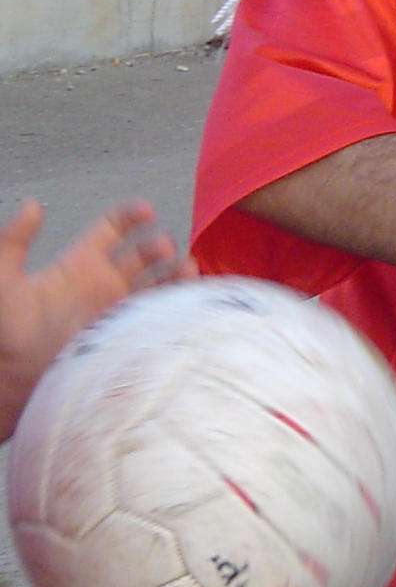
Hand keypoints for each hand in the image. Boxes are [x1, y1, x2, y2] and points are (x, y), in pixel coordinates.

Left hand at [0, 200, 187, 440]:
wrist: (14, 380)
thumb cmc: (4, 332)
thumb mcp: (3, 279)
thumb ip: (15, 240)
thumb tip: (31, 205)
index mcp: (79, 263)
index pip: (114, 227)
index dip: (132, 215)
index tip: (147, 211)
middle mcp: (103, 283)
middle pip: (144, 253)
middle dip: (159, 245)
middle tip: (163, 248)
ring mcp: (117, 308)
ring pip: (158, 282)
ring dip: (175, 272)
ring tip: (185, 269)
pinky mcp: (127, 332)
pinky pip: (159, 313)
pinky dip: (177, 302)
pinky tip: (184, 297)